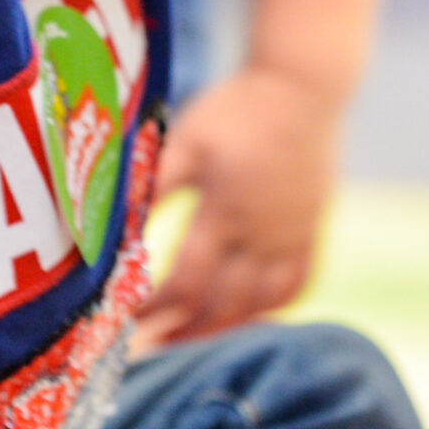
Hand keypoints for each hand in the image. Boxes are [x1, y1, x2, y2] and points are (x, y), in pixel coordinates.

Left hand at [138, 68, 344, 343]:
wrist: (304, 84)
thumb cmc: (238, 108)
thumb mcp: (189, 138)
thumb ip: (157, 184)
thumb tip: (115, 227)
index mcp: (226, 210)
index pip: (186, 281)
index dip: (154, 308)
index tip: (124, 318)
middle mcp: (263, 233)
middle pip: (222, 304)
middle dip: (181, 329)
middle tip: (149, 344)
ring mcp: (293, 236)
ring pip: (261, 304)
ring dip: (222, 327)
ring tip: (188, 336)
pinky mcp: (313, 229)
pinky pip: (299, 284)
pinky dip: (272, 309)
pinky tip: (245, 313)